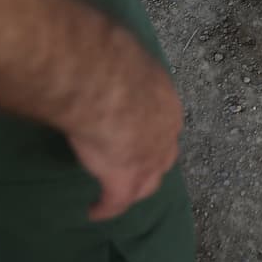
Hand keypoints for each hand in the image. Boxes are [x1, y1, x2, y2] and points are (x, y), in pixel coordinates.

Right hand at [63, 54, 182, 220]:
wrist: (104, 83)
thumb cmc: (113, 61)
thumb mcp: (124, 57)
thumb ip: (119, 62)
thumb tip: (103, 51)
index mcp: (167, 102)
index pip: (164, 121)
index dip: (152, 129)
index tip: (138, 130)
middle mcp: (166, 133)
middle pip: (164, 155)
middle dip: (153, 161)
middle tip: (135, 163)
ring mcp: (149, 159)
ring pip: (148, 181)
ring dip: (137, 187)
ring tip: (123, 193)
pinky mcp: (123, 179)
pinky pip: (116, 200)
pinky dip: (106, 207)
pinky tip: (94, 210)